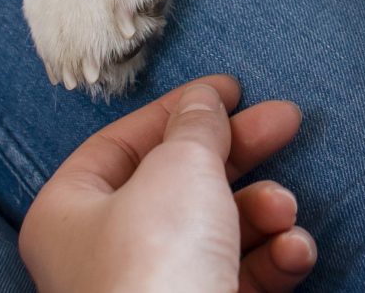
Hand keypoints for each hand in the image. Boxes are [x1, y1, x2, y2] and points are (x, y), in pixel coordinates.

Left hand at [21, 76, 316, 292]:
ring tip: (284, 209)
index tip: (231, 91)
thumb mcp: (180, 169)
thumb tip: (204, 104)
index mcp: (70, 212)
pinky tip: (294, 251)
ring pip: (216, 233)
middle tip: (286, 123)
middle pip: (178, 184)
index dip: (178, 110)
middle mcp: (103, 255)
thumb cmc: (156, 267)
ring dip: (263, 212)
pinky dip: (272, 260)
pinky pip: (238, 278)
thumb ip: (196, 127)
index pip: (122, 143)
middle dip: (240, 155)